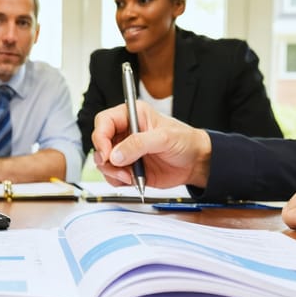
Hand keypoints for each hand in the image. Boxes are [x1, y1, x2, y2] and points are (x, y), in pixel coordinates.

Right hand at [91, 101, 210, 187]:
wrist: (196, 163)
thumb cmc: (185, 141)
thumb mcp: (164, 138)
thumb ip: (139, 144)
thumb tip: (115, 155)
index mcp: (132, 115)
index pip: (104, 122)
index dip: (100, 137)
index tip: (107, 154)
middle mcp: (125, 133)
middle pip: (99, 144)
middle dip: (105, 159)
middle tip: (118, 168)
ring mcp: (125, 152)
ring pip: (103, 163)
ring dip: (112, 172)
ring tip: (129, 176)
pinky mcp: (128, 168)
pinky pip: (113, 176)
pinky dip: (118, 181)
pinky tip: (133, 180)